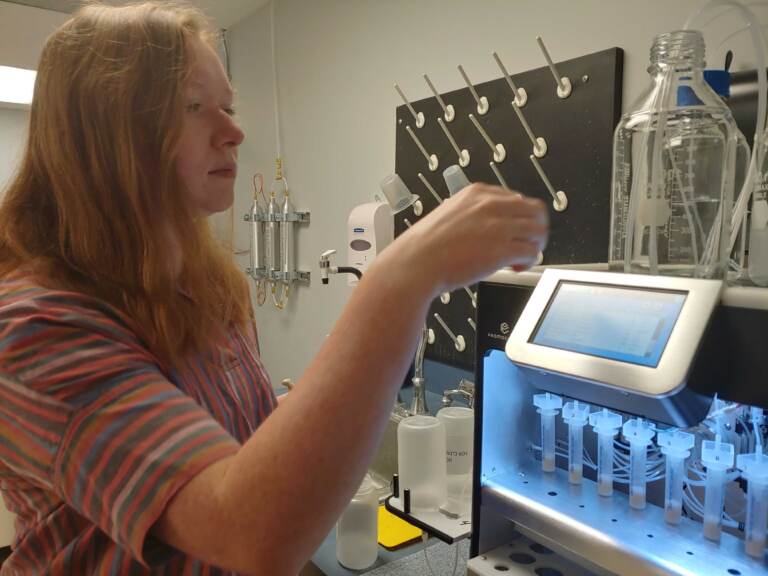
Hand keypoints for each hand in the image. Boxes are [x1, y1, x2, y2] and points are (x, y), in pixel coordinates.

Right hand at [377, 183, 548, 297]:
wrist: (415, 263)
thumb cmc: (425, 246)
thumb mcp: (450, 214)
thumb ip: (474, 215)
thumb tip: (492, 226)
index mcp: (477, 193)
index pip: (516, 198)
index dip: (519, 217)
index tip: (515, 231)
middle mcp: (490, 205)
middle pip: (535, 211)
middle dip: (534, 229)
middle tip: (526, 244)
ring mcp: (498, 226)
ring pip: (538, 231)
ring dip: (534, 245)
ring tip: (521, 258)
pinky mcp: (502, 249)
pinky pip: (532, 252)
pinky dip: (529, 261)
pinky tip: (515, 267)